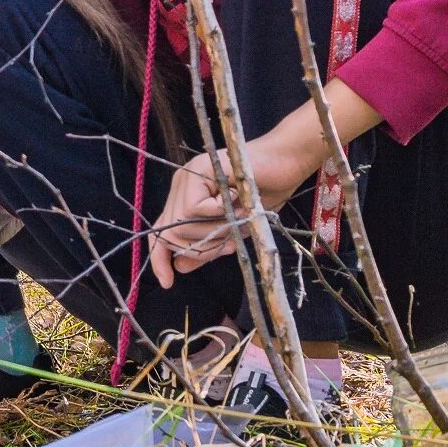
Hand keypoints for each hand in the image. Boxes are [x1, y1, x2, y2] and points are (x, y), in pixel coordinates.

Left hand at [149, 133, 325, 286]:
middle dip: (202, 249)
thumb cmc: (265, 194)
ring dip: (215, 230)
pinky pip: (196, 208)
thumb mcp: (233, 230)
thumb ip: (207, 246)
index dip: (160, 259)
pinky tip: (237, 201)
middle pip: (171, 235)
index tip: (168, 282)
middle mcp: (181, 187)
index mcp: (186, 199)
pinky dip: (220, 213)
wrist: (288, 164)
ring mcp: (188, 176)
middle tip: (230, 244)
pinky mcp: (199, 170)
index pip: (161, 233)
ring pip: (182, 224)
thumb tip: (179, 266)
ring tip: (239, 217)